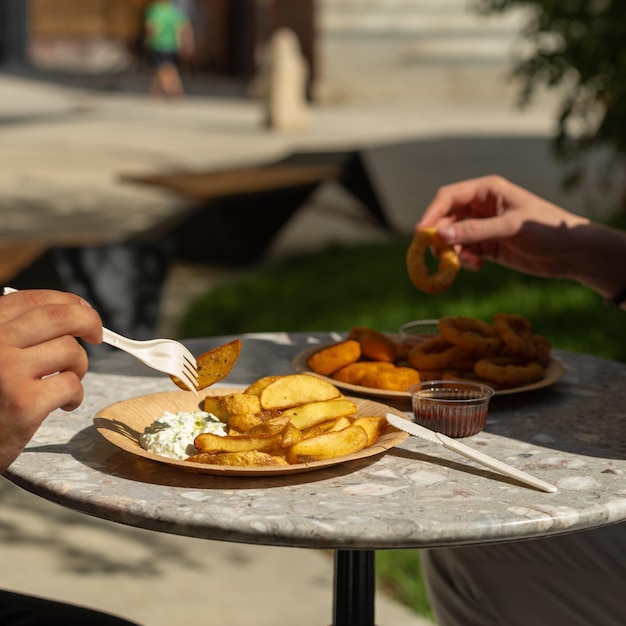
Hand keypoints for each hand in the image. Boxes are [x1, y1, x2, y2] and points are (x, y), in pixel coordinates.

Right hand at [0, 290, 101, 470]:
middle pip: (58, 317)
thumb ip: (16, 334)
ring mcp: (8, 372)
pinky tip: (62, 404)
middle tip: (97, 335)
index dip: (65, 301)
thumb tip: (72, 311)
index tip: (83, 309)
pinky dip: (75, 395)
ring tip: (65, 382)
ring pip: (70, 351)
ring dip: (78, 367)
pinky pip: (71, 385)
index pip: (32, 300)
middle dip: (88, 321)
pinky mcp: (24, 403)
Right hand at [417, 175, 589, 278]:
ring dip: (453, 252)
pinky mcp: (488, 246)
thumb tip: (440, 236)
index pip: (449, 197)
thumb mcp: (510, 228)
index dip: (432, 213)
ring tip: (463, 264)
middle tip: (438, 256)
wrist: (572, 253)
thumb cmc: (546, 229)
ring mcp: (483, 227)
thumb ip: (474, 231)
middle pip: (447, 220)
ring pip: (454, 238)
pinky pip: (465, 252)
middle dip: (441, 237)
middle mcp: (482, 207)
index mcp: (487, 191)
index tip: (421, 234)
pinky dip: (465, 261)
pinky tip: (477, 266)